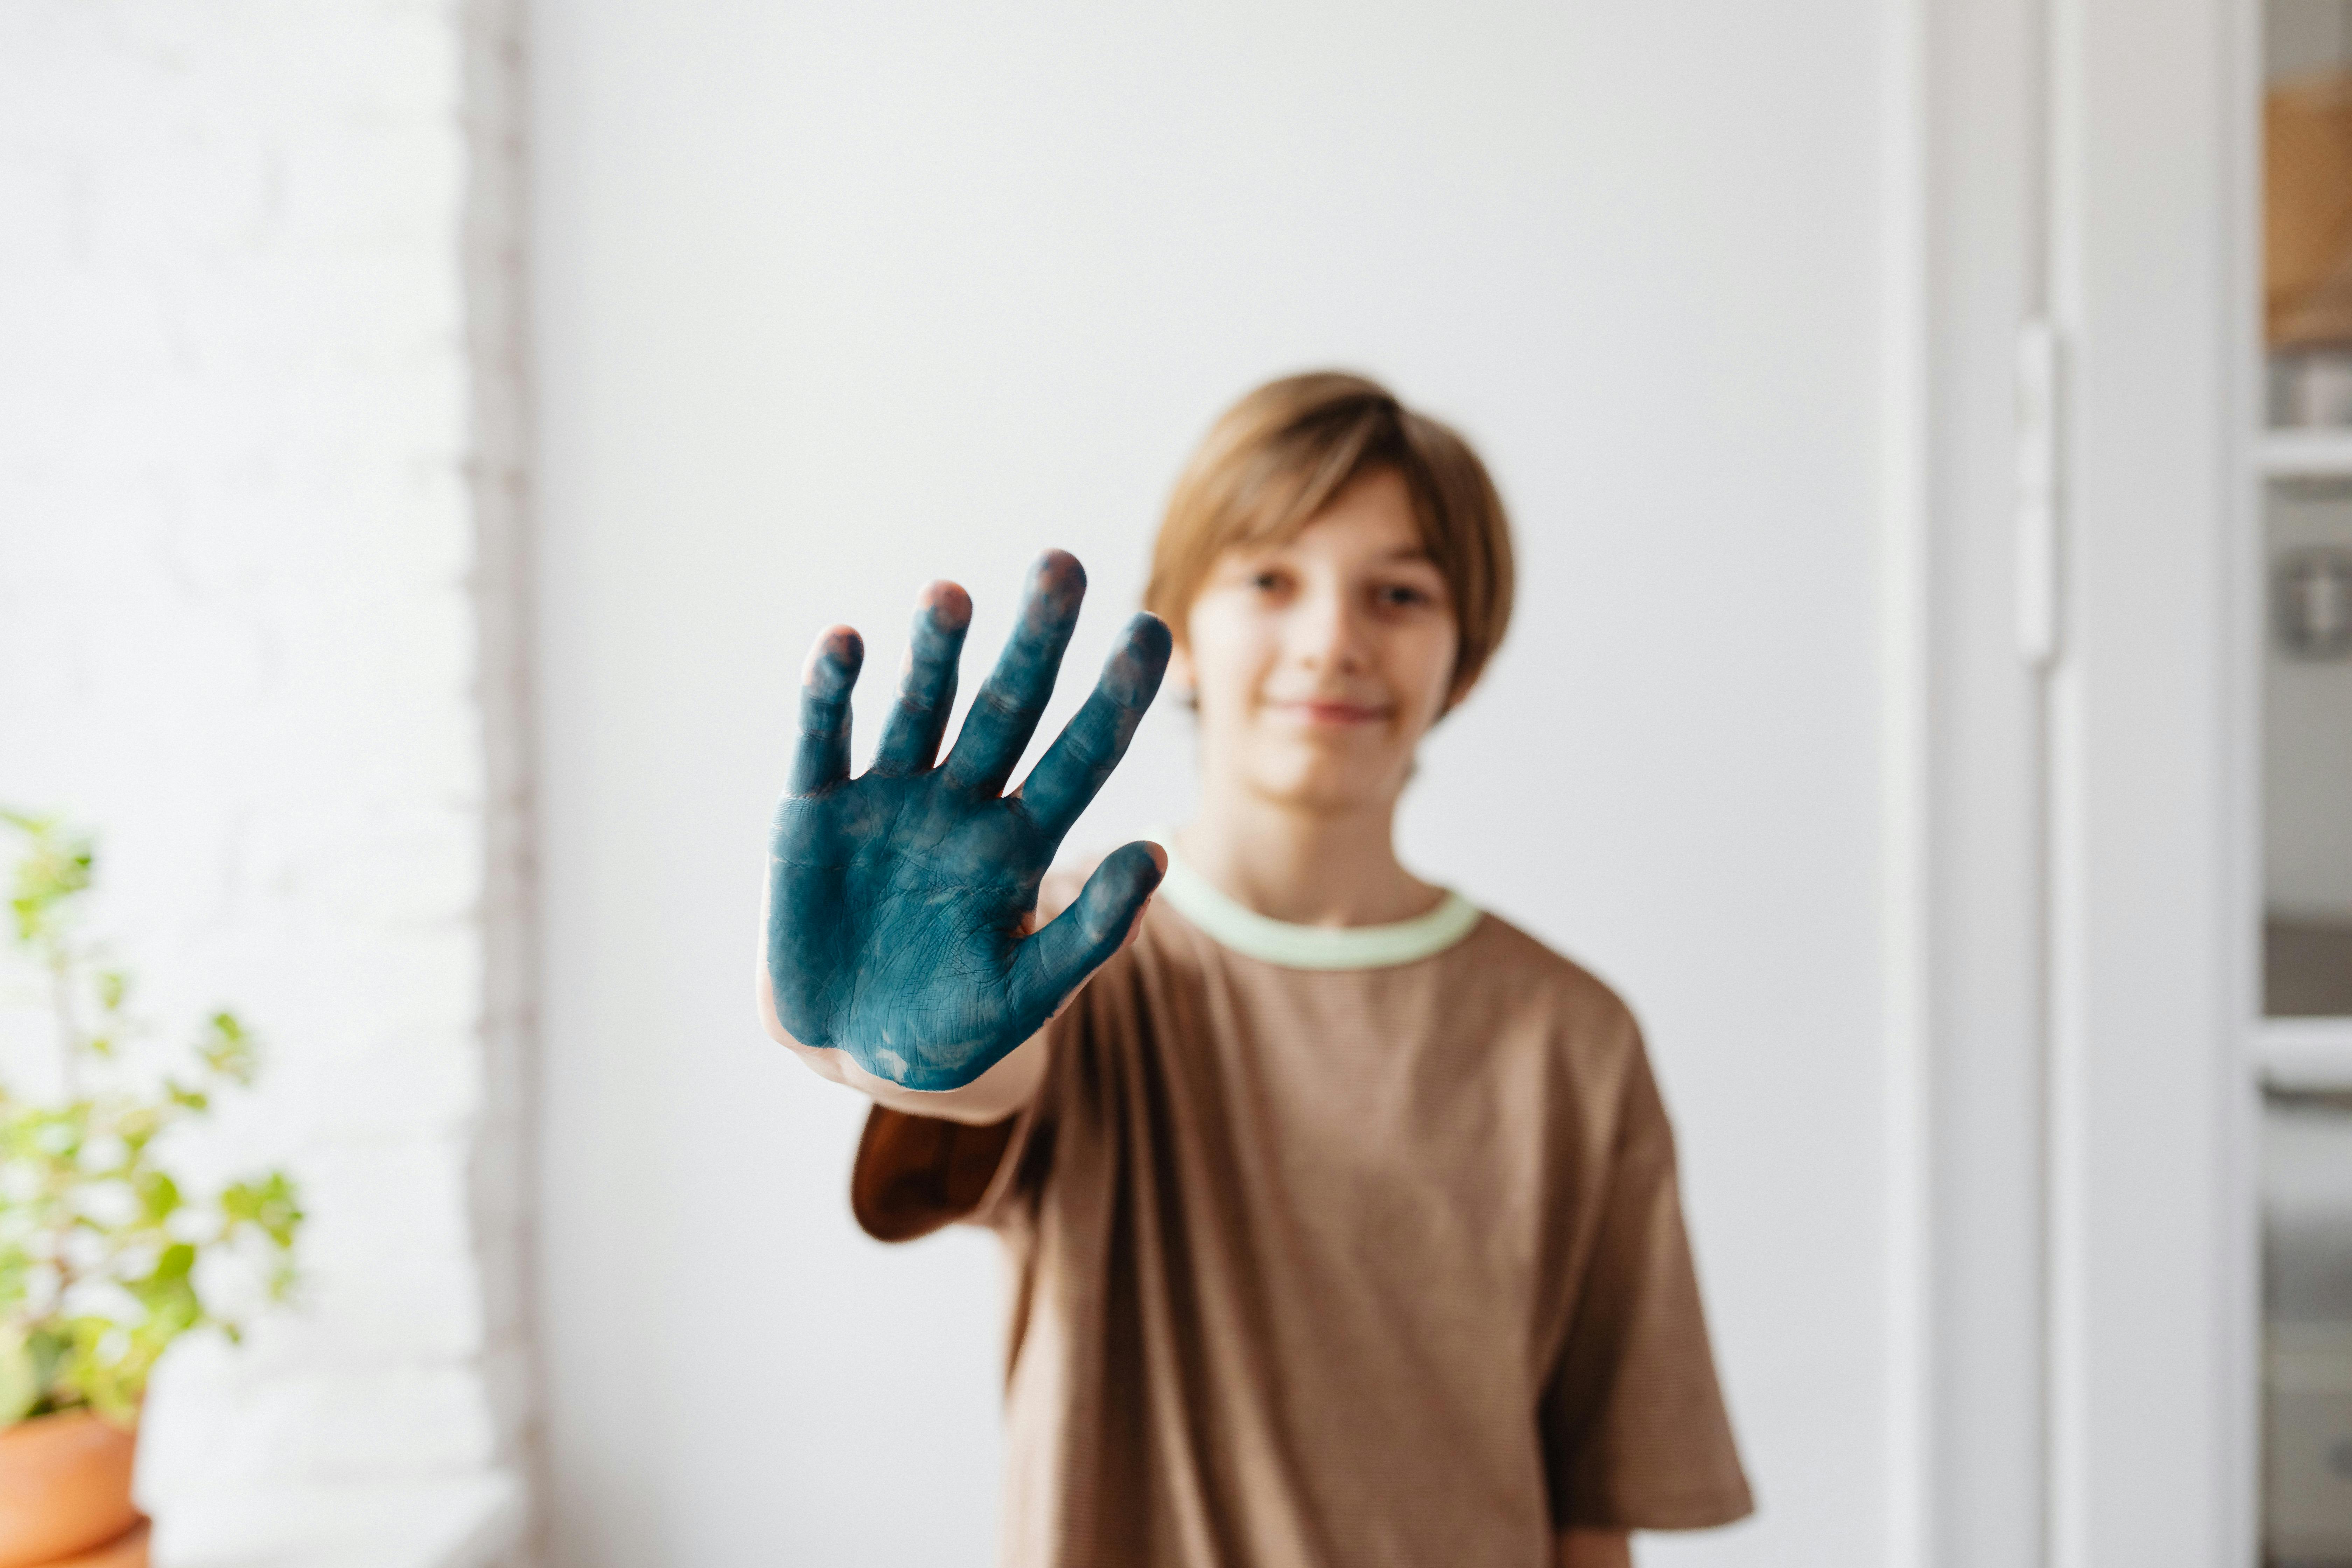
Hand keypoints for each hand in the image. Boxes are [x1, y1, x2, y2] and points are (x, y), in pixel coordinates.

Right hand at [764, 550, 1171, 1090]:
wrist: (850, 1048)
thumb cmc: (949, 1028)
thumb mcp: (1026, 994)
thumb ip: (1090, 934)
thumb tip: (1157, 856)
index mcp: (1020, 841)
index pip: (1082, 752)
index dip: (1114, 695)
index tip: (1150, 628)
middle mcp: (961, 803)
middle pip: (1008, 707)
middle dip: (1035, 639)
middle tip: (1062, 564)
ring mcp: (888, 800)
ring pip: (921, 707)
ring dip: (936, 651)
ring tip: (952, 594)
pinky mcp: (815, 811)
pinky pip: (825, 740)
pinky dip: (831, 693)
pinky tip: (845, 642)